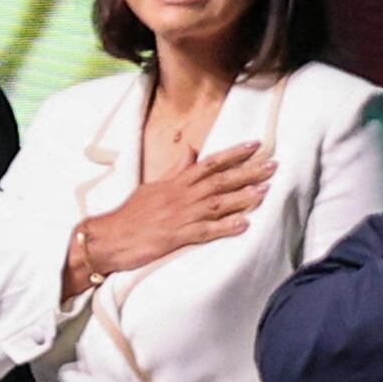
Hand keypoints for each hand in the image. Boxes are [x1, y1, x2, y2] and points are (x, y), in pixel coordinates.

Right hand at [69, 138, 271, 289]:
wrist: (109, 236)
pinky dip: (225, 228)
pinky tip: (244, 225)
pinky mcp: (177, 237)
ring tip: (265, 191)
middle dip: (248, 172)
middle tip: (273, 165)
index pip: (210, 162)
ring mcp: (180, 216)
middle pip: (220, 180)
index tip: (256, 145)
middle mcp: (181, 196)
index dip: (234, 153)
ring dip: (243, 197)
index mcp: (176, 182)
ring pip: (217, 204)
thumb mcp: (154, 185)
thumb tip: (191, 149)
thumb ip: (176, 169)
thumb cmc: (131, 213)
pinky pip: (205, 232)